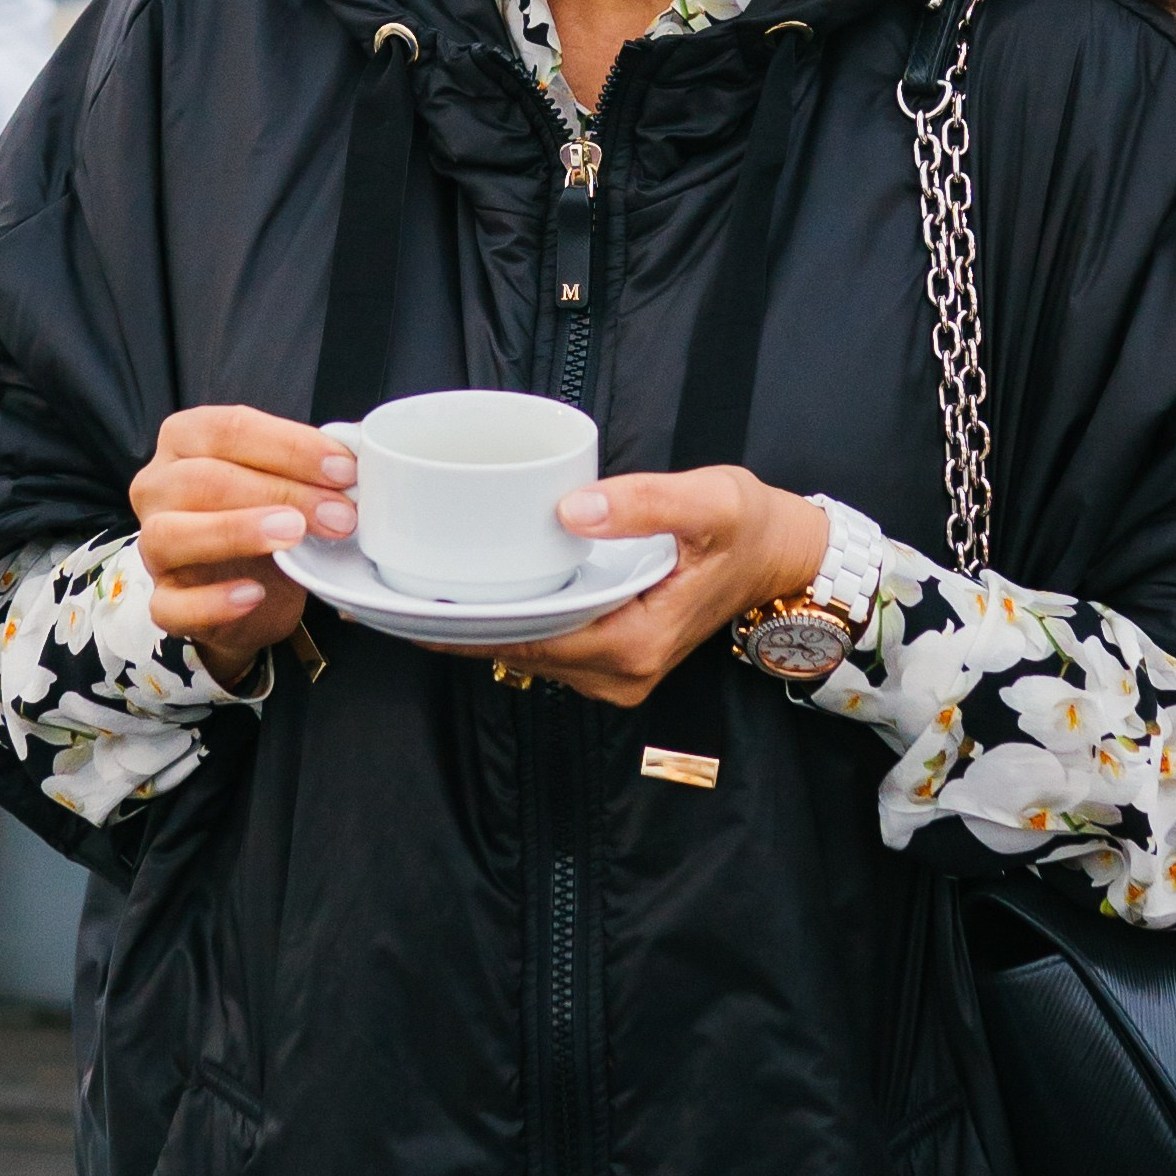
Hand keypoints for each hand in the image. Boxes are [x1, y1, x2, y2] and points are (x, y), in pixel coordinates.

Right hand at [131, 404, 359, 686]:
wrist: (257, 589)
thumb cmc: (268, 517)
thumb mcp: (288, 482)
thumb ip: (310, 468)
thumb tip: (355, 466)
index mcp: (185, 440)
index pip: (228, 429)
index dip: (290, 447)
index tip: (344, 470)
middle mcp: (157, 487)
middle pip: (202, 479)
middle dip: (278, 492)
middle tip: (337, 514)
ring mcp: (151, 548)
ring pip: (169, 534)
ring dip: (235, 532)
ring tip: (292, 536)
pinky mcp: (162, 602)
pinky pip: (171, 605)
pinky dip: (212, 602)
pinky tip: (254, 594)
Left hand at [443, 465, 827, 710]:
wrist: (783, 556)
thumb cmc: (750, 527)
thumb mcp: (710, 502)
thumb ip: (644, 502)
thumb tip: (570, 511)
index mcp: (636, 642)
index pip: (531, 639)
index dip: (468, 625)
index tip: (410, 610)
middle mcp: (622, 672)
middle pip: (520, 653)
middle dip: (459, 628)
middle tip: (392, 598)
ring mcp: (618, 673)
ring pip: (530, 655)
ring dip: (480, 629)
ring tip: (416, 596)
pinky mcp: (616, 659)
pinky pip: (548, 648)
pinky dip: (511, 625)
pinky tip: (474, 598)